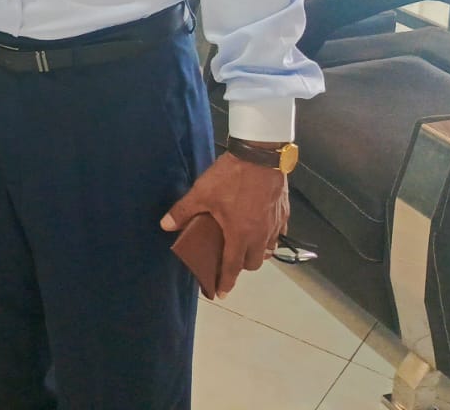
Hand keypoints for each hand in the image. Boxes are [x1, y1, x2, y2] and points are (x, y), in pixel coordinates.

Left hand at [161, 151, 287, 296]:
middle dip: (241, 265)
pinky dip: (269, 236)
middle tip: (229, 258)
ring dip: (257, 252)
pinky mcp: (284, 213)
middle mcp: (261, 235)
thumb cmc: (230, 177)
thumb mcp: (202, 193)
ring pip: (268, 249)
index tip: (223, 294)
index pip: (232, 267)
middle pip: (253, 262)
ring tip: (244, 244)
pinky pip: (278, 233)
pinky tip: (261, 227)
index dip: (226, 281)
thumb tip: (165, 225)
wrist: (260, 155)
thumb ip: (183, 211)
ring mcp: (275, 225)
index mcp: (240, 235)